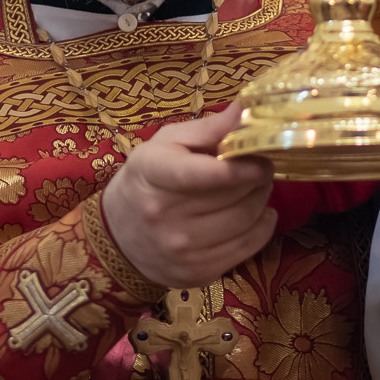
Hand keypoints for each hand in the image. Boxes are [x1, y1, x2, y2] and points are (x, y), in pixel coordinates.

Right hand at [101, 104, 276, 287]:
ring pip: (245, 221)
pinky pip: (247, 249)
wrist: (117, 237)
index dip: (242, 167)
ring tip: (258, 188)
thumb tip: (248, 106)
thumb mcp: (165, 144)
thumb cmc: (146, 180)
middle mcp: (164, 215)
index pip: (204, 174)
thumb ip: (208, 127)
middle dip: (259, 178)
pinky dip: (262, 228)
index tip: (261, 158)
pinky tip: (260, 215)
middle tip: (261, 167)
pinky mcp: (196, 273)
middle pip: (234, 196)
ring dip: (263, 201)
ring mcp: (180, 249)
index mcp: (154, 174)